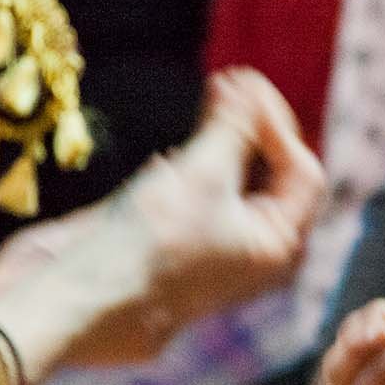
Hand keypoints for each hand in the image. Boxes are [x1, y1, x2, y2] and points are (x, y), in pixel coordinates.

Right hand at [125, 68, 324, 338]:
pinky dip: (196, 169)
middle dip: (252, 128)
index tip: (244, 88)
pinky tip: (172, 153)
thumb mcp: (203, 172)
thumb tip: (247, 85)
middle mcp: (255, 254)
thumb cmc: (153, 241)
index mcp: (277, 243)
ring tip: (208, 102)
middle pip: (271, 177)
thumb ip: (233, 125)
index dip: (277, 124)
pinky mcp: (181, 251)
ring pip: (235, 187)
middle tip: (228, 87)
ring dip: (223, 143)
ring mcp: (219, 255)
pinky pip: (203, 202)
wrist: (83, 299)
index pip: (301, 171)